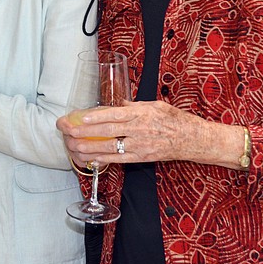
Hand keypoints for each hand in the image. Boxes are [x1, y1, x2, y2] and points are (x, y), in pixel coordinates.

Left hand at [57, 100, 237, 168]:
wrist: (194, 139)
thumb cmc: (174, 119)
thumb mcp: (155, 104)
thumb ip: (134, 105)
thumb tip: (116, 103)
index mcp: (141, 113)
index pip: (115, 114)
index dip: (96, 117)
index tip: (80, 118)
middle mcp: (140, 129)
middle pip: (108, 131)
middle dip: (86, 132)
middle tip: (68, 131)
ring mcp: (141, 145)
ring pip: (111, 147)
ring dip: (90, 148)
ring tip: (74, 147)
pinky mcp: (143, 157)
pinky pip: (120, 159)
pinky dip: (104, 160)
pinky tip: (91, 159)